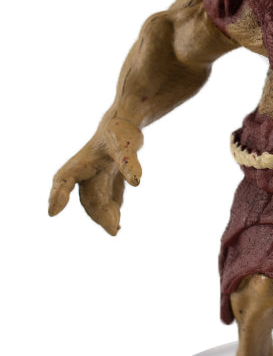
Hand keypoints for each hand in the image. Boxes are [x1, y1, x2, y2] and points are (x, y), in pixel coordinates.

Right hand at [48, 117, 143, 233]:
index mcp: (81, 163)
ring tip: (116, 230)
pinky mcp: (108, 182)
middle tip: (113, 230)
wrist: (125, 124)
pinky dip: (112, 211)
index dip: (58, 196)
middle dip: (98, 215)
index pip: (64, 181)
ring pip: (97, 202)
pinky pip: (107, 201)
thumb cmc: (120, 131)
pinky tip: (117, 226)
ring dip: (105, 216)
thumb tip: (136, 182)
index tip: (53, 212)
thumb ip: (129, 162)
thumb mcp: (125, 145)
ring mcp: (96, 179)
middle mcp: (85, 174)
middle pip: (88, 198)